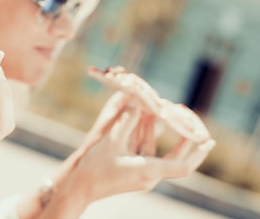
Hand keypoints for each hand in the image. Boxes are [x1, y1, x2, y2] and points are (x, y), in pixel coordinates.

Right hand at [49, 92, 215, 208]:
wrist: (80, 187)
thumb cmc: (95, 167)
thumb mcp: (112, 140)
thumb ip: (128, 121)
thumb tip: (140, 102)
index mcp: (147, 171)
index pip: (183, 166)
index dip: (198, 154)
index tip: (208, 141)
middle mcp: (149, 176)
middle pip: (176, 159)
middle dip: (184, 139)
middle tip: (190, 121)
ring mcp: (142, 175)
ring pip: (158, 151)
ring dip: (158, 131)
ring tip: (161, 110)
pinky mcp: (134, 172)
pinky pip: (147, 153)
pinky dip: (146, 137)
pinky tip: (144, 120)